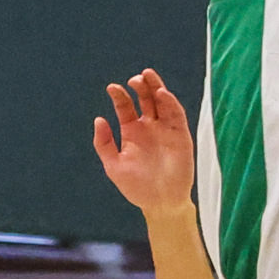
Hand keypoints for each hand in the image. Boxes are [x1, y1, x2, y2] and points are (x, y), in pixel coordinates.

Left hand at [90, 70, 196, 217]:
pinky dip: (170, 102)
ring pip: (162, 101)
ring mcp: (165, 129)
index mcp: (132, 132)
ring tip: (147, 76)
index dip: (119, 96)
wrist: (161, 203)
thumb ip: (104, 144)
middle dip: (140, 86)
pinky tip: (162, 94)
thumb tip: (98, 119)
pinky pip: (176, 115)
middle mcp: (149, 126)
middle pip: (145, 98)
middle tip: (134, 79)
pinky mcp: (180, 135)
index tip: (112, 88)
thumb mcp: (114, 166)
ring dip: (156, 87)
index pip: (126, 106)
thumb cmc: (137, 187)